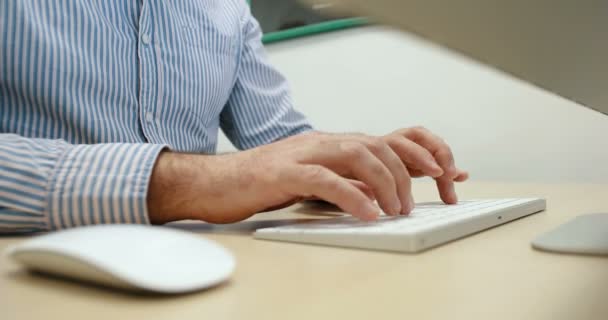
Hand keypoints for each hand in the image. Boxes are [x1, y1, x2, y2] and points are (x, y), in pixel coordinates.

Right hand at [147, 128, 467, 223]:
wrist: (219, 181)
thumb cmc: (266, 183)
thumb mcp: (316, 179)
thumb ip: (348, 181)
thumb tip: (383, 195)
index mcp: (333, 142)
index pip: (387, 139)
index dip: (422, 153)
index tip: (447, 174)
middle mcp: (324, 141)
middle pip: (379, 144)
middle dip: (409, 172)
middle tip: (420, 202)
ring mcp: (305, 152)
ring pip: (359, 155)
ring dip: (386, 183)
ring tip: (397, 209)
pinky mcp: (286, 171)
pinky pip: (327, 179)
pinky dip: (353, 196)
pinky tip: (368, 214)